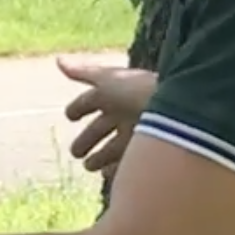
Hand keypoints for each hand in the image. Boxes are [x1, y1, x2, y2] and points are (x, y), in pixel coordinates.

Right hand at [60, 53, 157, 174]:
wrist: (177, 112)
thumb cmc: (139, 92)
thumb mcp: (108, 81)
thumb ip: (83, 73)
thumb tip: (57, 60)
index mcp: (116, 95)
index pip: (92, 101)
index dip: (79, 108)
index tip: (69, 116)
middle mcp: (126, 113)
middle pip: (102, 128)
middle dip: (88, 139)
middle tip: (75, 152)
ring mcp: (137, 134)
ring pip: (114, 148)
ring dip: (100, 158)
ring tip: (89, 166)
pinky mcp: (146, 152)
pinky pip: (128, 164)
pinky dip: (116, 170)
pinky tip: (106, 175)